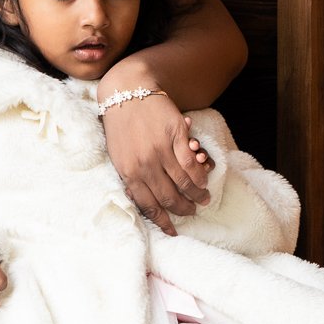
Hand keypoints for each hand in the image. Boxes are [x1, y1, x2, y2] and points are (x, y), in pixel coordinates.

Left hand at [101, 91, 211, 231]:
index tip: (173, 231)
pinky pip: (191, 163)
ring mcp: (161, 150)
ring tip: (203, 198)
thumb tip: (146, 201)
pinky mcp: (176, 136)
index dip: (163, 221)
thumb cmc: (121, 126)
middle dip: (183, 209)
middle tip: (192, 211)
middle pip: (169, 197)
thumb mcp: (119, 156)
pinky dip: (200, 175)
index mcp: (128, 173)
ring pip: (183, 182)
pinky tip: (203, 180)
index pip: (148, 205)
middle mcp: (144, 164)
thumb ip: (132, 178)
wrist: (127, 92)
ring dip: (196, 194)